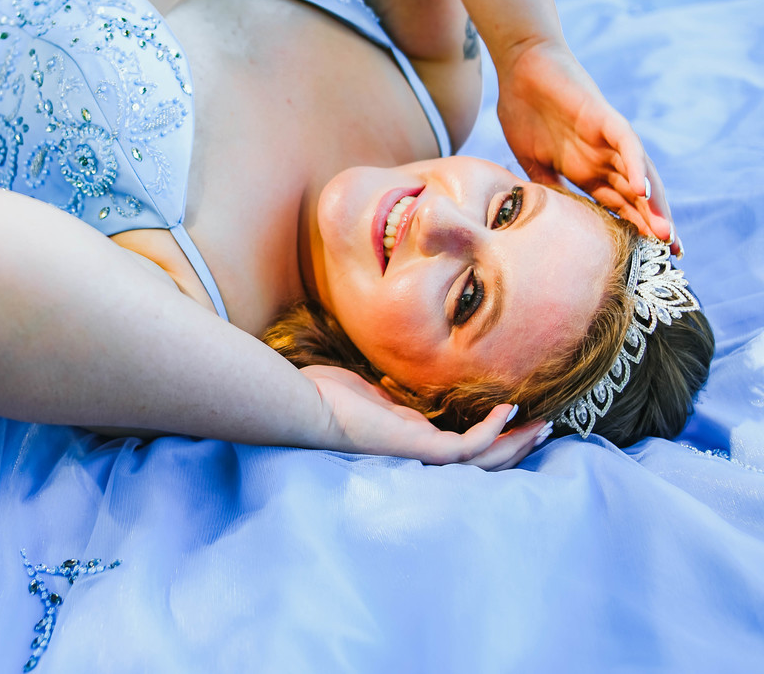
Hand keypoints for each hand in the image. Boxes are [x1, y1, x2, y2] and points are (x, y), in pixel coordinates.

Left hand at [302, 365, 545, 469]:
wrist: (302, 407)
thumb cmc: (321, 397)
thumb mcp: (362, 392)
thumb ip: (383, 393)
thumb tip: (391, 384)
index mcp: (406, 438)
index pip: (457, 447)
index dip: (489, 437)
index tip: (512, 419)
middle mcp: (416, 451)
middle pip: (477, 460)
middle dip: (513, 446)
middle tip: (544, 430)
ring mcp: (418, 453)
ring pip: (479, 460)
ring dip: (513, 444)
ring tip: (542, 428)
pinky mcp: (416, 447)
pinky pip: (464, 447)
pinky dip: (490, 433)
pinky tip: (508, 413)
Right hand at [496, 40, 679, 254]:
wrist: (520, 67)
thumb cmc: (522, 109)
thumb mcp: (529, 160)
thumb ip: (543, 188)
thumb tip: (542, 222)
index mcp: (584, 170)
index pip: (616, 206)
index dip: (629, 231)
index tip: (643, 260)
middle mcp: (602, 157)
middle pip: (636, 196)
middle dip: (653, 224)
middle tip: (670, 254)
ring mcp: (606, 139)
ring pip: (639, 175)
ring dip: (652, 204)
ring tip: (664, 232)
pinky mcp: (604, 118)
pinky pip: (627, 145)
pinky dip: (635, 167)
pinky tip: (641, 191)